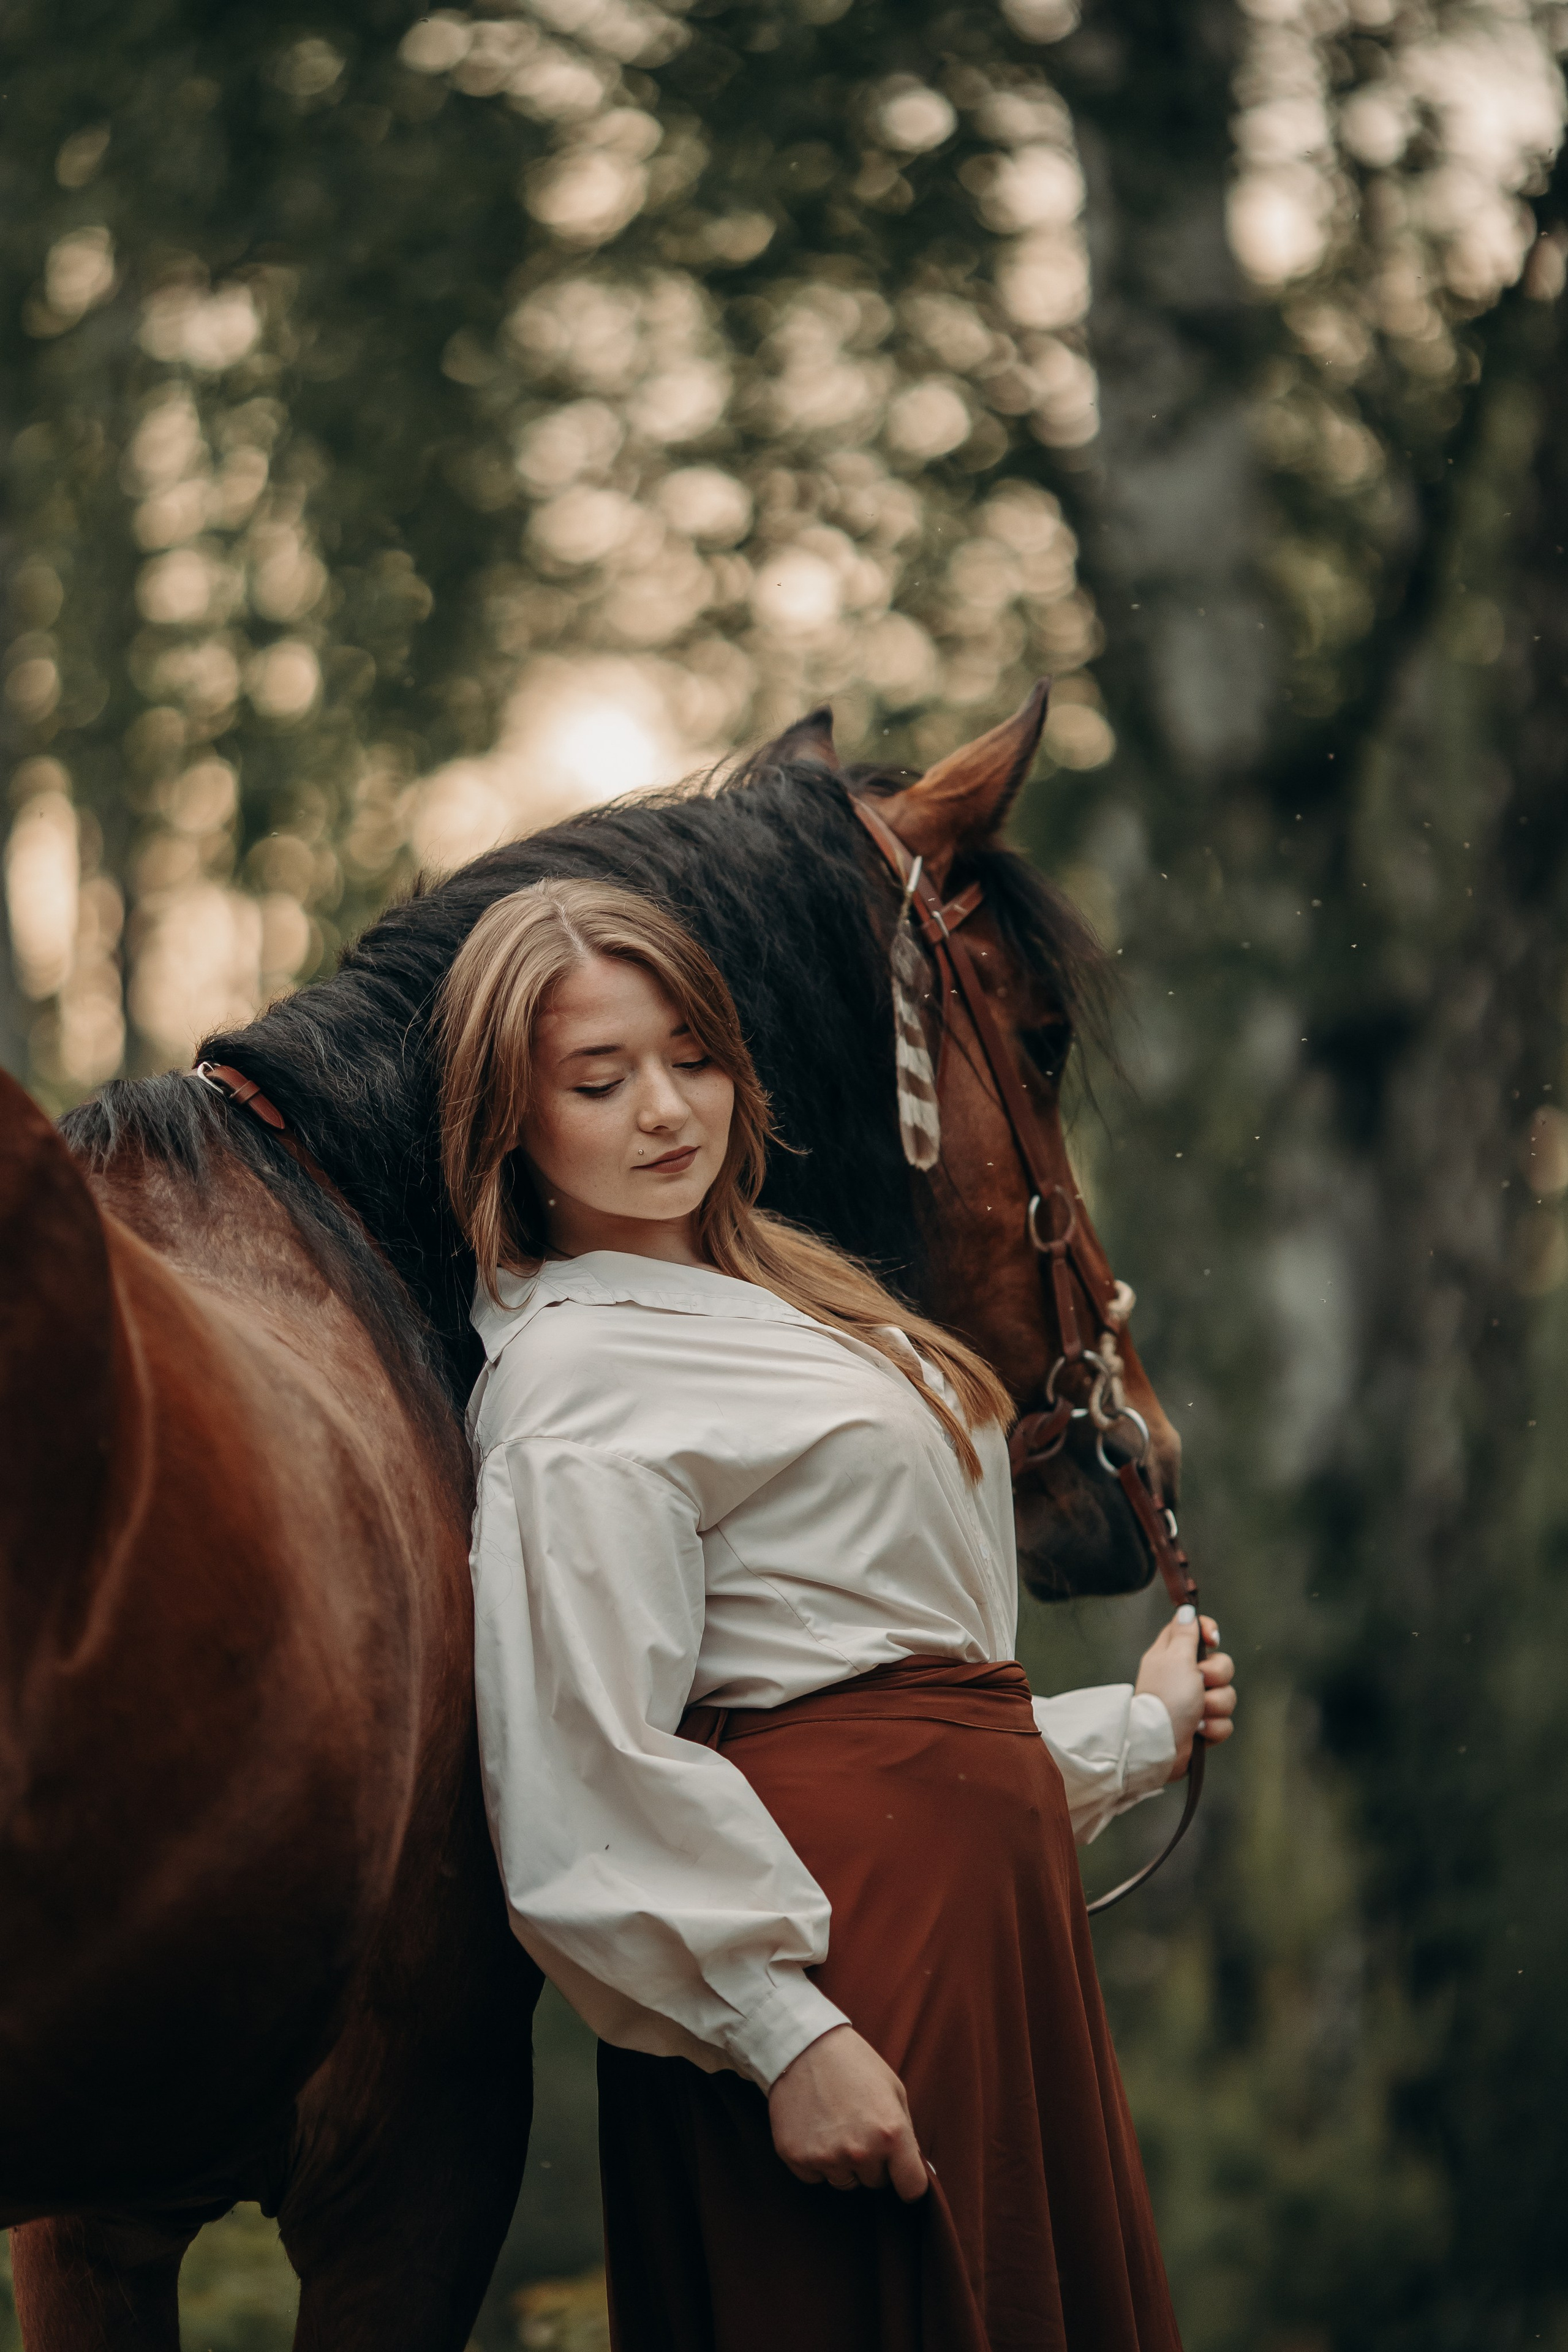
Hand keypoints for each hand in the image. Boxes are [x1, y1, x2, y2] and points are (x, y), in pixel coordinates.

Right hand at [767, 2025, 927, 2200]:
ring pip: (845, 2182)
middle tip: (858, 2126)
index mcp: (891, 2133)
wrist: (803, 2044)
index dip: (908, 2181)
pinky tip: (814, 2129)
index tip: (901, 2173)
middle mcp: (860, 2151)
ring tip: (834, 2124)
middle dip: (873, 2163)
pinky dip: (816, 2159)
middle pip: (876, 2183)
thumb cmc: (854, 2063)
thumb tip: (921, 2172)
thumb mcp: (893, 2090)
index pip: (912, 2188)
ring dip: (843, 2163)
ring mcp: (826, 2157)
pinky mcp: (797, 2157)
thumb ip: (908, 2135)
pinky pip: (815, 2177)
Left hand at [1134, 1607, 1235, 1777]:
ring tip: (1197, 1715)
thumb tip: (1186, 1609)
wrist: (1159, 1746)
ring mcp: (1194, 1702)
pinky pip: (1224, 1722)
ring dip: (1215, 1706)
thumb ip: (1184, 1633)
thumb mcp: (1175, 1658)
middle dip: (1217, 1677)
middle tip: (1200, 1683)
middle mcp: (1184, 1677)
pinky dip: (1214, 1728)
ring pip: (1226, 1695)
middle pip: (1221, 1665)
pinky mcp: (1202, 1726)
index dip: (1208, 1632)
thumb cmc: (1166, 1698)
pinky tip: (1199, 1731)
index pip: (1195, 1630)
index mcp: (1172, 1655)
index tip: (1213, 1640)